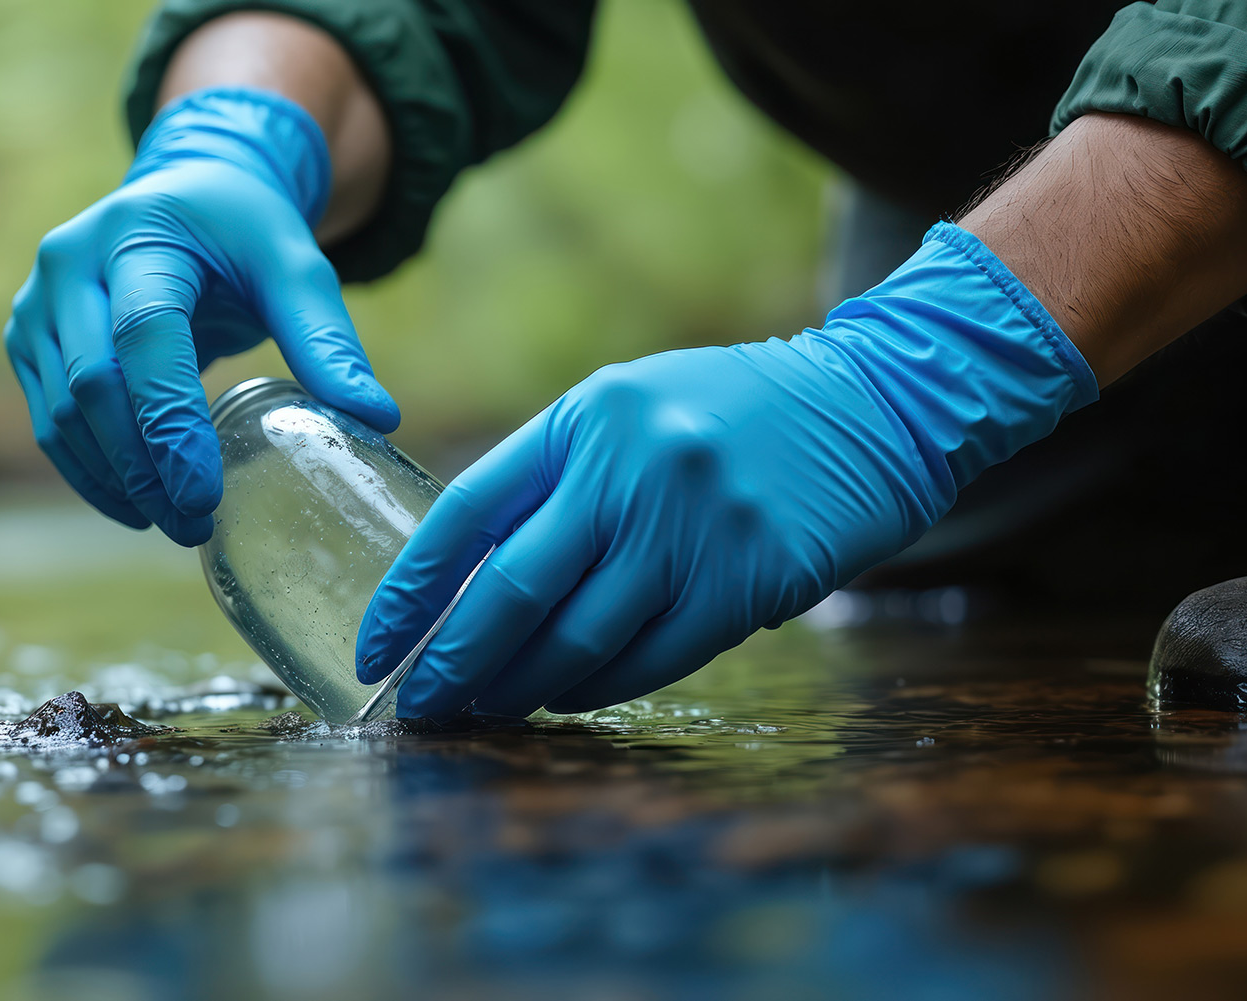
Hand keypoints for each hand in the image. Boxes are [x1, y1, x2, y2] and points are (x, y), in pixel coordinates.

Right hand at [4, 87, 397, 545]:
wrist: (182, 193)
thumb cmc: (239, 231)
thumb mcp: (293, 266)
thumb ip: (327, 338)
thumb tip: (378, 417)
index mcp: (136, 233)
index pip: (144, 335)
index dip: (169, 421)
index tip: (204, 494)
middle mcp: (69, 263)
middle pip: (93, 385)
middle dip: (143, 468)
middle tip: (194, 525)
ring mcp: (36, 303)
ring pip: (61, 414)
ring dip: (113, 481)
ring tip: (172, 525)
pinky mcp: (27, 339)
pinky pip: (49, 420)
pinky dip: (90, 472)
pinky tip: (135, 505)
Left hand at [355, 224, 1099, 717]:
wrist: (872, 404)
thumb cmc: (726, 414)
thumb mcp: (623, 415)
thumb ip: (550, 483)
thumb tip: (459, 587)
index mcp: (584, 418)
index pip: (466, 513)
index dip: (410, 591)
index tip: (374, 649)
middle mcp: (633, 468)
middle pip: (512, 591)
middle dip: (456, 663)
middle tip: (421, 708)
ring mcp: (695, 526)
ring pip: (580, 639)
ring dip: (520, 689)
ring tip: (483, 711)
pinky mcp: (751, 578)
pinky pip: (651, 660)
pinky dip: (597, 689)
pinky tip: (561, 699)